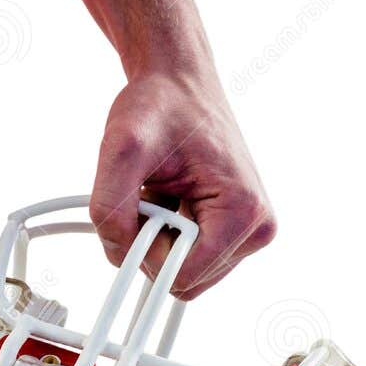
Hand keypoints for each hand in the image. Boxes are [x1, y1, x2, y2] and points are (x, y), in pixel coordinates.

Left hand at [89, 69, 276, 300]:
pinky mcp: (234, 233)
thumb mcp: (122, 148)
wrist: (178, 83)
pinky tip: (170, 199)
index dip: (145, 253)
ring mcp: (248, 233)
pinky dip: (167, 235)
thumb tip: (117, 253)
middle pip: (184, 282)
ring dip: (159, 240)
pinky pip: (187, 260)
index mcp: (244, 212)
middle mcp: (256, 228)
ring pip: (183, 274)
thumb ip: (110, 208)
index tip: (139, 210)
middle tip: (150, 196)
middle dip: (153, 245)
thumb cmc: (162, 105)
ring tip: (162, 194)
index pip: (182, 277)